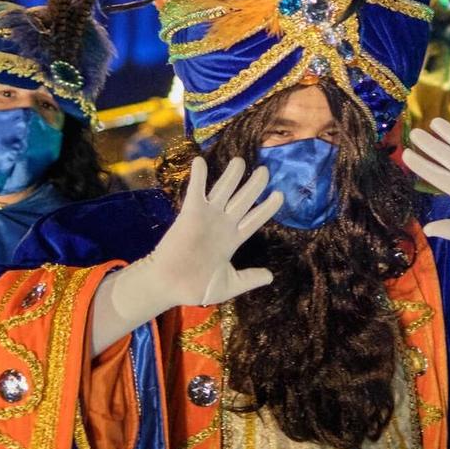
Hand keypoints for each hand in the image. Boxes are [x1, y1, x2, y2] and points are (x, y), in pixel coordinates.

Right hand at [145, 157, 279, 307]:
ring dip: (232, 175)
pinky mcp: (190, 214)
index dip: (267, 207)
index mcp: (232, 239)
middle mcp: (222, 224)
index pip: (255, 219)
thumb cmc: (195, 288)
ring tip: (241, 160)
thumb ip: (248, 279)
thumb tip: (270, 276)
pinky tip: (200, 161)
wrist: (169, 287)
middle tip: (266, 170)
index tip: (280, 194)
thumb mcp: (228, 285)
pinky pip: (196, 191)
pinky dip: (198, 177)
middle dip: (255, 184)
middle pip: (244, 199)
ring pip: (224, 190)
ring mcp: (207, 217)